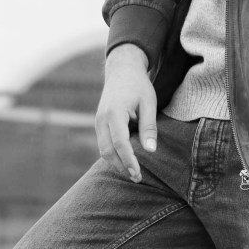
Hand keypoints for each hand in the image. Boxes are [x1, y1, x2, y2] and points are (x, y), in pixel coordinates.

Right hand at [95, 44, 157, 181]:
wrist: (122, 69)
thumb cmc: (138, 85)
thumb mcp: (149, 102)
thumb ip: (149, 126)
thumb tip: (150, 151)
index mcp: (114, 113)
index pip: (120, 143)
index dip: (128, 161)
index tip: (137, 174)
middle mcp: (101, 119)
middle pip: (108, 151)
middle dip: (121, 167)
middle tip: (137, 178)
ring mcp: (98, 121)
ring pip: (103, 150)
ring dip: (116, 163)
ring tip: (133, 173)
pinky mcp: (99, 123)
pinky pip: (104, 144)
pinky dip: (113, 154)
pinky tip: (126, 161)